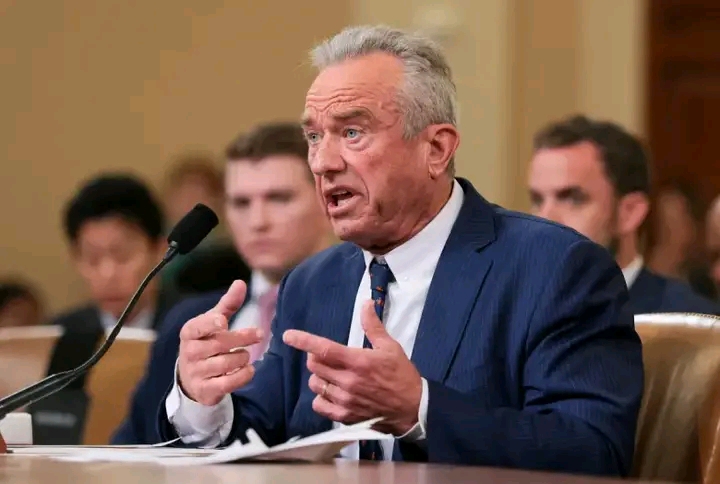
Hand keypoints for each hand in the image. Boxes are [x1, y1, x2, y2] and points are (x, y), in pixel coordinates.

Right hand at [178, 280, 262, 405]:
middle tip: (260, 333)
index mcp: (190, 333)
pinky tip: (249, 369)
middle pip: (220, 344)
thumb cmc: (206, 342)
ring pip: (227, 363)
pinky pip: (228, 382)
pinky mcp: (205, 390)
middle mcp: (189, 352)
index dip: (210, 324)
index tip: (223, 322)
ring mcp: (196, 372)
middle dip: (243, 338)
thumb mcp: (213, 322)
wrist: (192, 378)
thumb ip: (228, 304)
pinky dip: (243, 375)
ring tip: (246, 355)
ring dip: (243, 357)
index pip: (197, 327)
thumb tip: (240, 282)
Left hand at [283, 300, 422, 434]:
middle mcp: (348, 381)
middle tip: (329, 356)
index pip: (324, 349)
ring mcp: (345, 400)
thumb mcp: (390, 347)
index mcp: (358, 361)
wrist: (412, 408)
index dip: (303, 341)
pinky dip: (321, 397)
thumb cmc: (402, 375)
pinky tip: (331, 392)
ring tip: (333, 375)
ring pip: (315, 384)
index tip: (288, 336)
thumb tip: (365, 304)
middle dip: (316, 356)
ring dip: (319, 376)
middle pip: (314, 365)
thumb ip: (373, 326)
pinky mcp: (345, 416)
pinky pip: (319, 405)